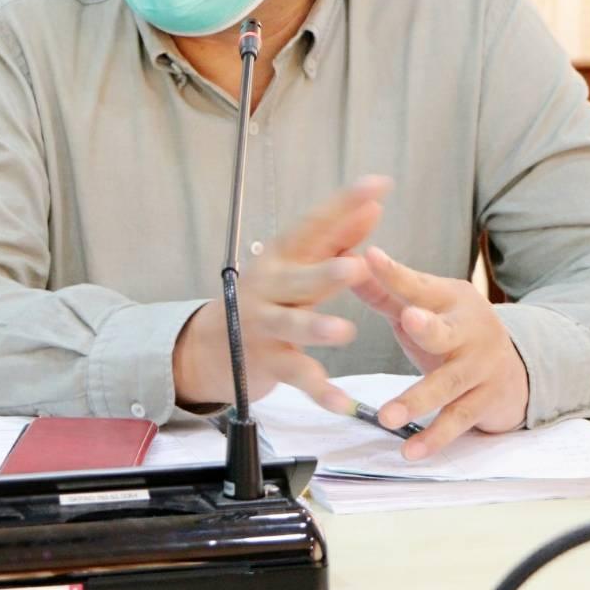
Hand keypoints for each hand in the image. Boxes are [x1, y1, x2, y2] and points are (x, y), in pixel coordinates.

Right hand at [172, 177, 391, 412]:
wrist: (212, 346)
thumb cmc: (269, 298)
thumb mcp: (298, 264)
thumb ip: (337, 238)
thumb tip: (373, 206)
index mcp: (282, 257)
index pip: (313, 225)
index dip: (343, 205)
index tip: (378, 185)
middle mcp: (269, 286)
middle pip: (298, 279)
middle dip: (325, 273)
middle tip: (357, 266)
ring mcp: (263, 325)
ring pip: (291, 326)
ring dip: (316, 327)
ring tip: (344, 331)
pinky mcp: (266, 361)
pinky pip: (295, 376)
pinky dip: (319, 391)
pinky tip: (343, 404)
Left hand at [354, 247, 529, 459]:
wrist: (515, 368)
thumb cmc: (452, 331)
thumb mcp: (423, 307)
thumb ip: (384, 291)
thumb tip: (344, 261)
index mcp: (450, 300)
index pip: (417, 286)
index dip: (394, 273)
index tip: (370, 257)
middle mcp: (469, 331)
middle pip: (445, 330)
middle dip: (427, 326)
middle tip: (408, 320)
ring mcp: (479, 369)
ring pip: (447, 384)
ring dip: (416, 400)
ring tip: (387, 417)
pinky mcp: (484, 402)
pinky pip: (457, 421)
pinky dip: (434, 438)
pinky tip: (410, 452)